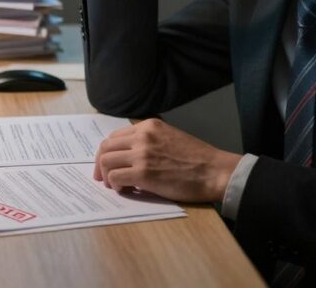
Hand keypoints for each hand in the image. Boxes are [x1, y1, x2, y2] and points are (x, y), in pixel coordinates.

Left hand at [93, 118, 242, 202]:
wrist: (214, 171)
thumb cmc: (198, 158)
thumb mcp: (171, 137)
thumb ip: (150, 141)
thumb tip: (130, 155)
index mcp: (149, 126)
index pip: (115, 136)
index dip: (107, 152)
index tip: (107, 164)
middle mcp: (142, 136)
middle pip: (106, 147)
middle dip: (100, 164)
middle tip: (102, 178)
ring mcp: (142, 154)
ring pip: (106, 162)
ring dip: (106, 175)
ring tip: (115, 185)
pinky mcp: (143, 173)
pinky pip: (115, 177)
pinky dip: (115, 185)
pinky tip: (124, 190)